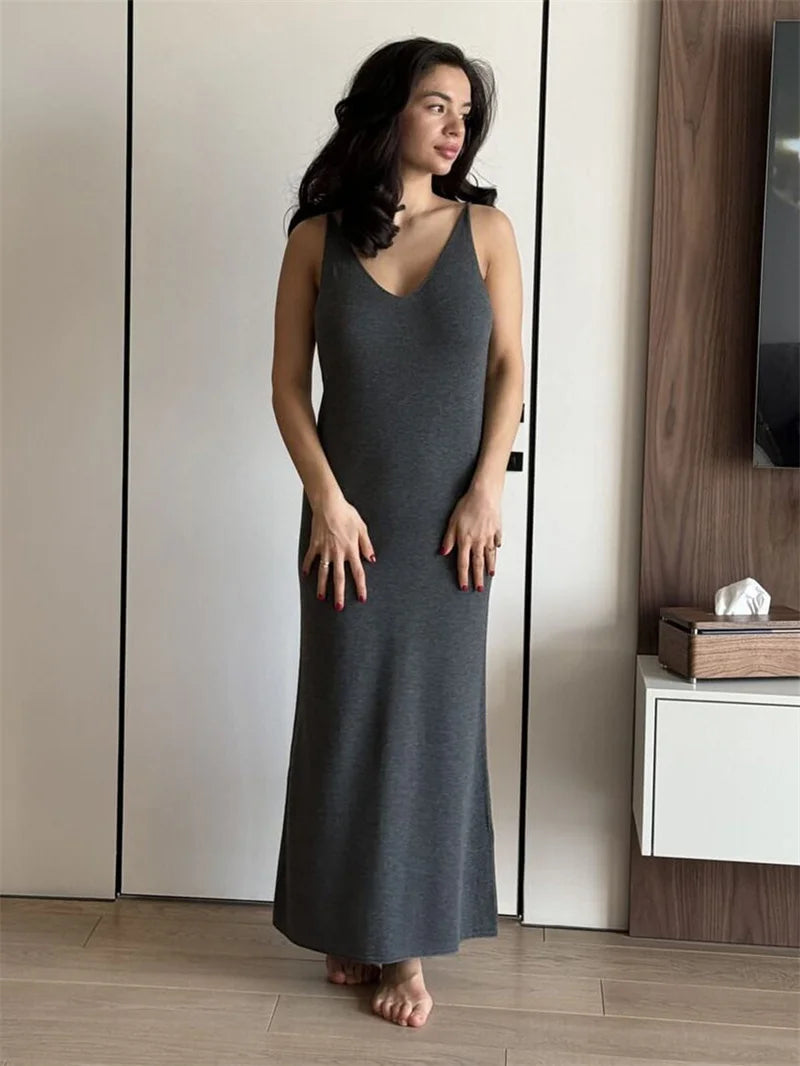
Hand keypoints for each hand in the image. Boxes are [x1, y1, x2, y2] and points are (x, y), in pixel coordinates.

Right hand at [302, 490, 375, 608]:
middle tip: (339, 607)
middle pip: (339, 578)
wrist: (329, 504)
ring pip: (323, 572)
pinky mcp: (314, 544)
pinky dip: (307, 567)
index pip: (358, 572)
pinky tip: (306, 575)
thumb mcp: (362, 528)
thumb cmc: (347, 514)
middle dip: (339, 594)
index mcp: (351, 550)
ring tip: (322, 598)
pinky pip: (310, 558)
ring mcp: (325, 550)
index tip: (361, 598)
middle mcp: (338, 553)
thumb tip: (371, 559)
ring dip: (322, 587)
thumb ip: (366, 545)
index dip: (360, 587)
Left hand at [440, 485, 501, 590]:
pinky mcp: (497, 529)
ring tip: (490, 575)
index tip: (464, 587)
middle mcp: (479, 541)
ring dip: (489, 567)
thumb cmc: (468, 505)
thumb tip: (443, 552)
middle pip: (478, 564)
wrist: (484, 495)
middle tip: (479, 589)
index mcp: (466, 540)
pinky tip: (496, 552)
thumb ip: (448, 539)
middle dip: (478, 578)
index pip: (463, 564)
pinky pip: (497, 542)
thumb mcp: (452, 522)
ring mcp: (489, 536)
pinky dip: (497, 548)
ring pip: (489, 556)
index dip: (463, 577)